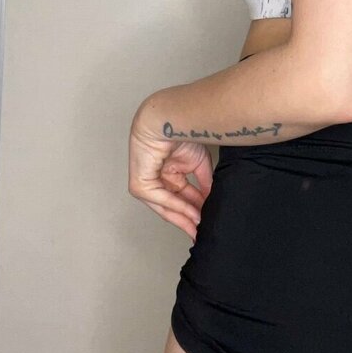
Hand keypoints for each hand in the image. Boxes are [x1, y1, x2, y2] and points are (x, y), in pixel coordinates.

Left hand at [128, 97, 213, 241]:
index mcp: (169, 174)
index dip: (195, 210)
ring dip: (183, 216)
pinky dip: (175, 205)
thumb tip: (212, 200)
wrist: (167, 120)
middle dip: (188, 219)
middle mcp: (157, 180)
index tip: (207, 221)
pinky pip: (159, 199)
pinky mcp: (140, 185)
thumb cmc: (182, 134)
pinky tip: (190, 213)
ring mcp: (147, 183)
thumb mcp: (199, 163)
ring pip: (166, 206)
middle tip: (202, 232)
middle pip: (173, 206)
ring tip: (198, 226)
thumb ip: (205, 183)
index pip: (182, 197)